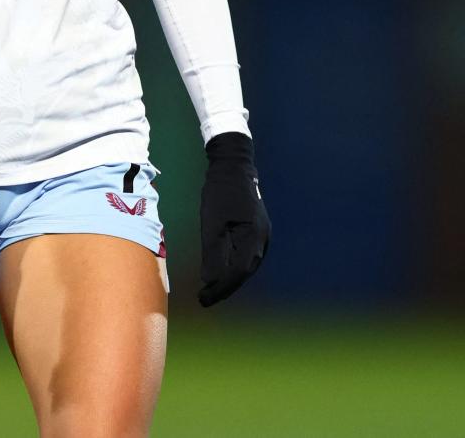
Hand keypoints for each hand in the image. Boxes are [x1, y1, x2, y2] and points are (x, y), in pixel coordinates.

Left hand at [198, 131, 270, 307]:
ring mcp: (262, 235)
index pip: (238, 272)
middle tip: (204, 298)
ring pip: (246, 264)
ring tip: (210, 289)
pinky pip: (246, 254)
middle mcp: (263, 239)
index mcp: (254, 237)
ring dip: (229, 278)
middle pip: (244, 272)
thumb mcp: (212, 222)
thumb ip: (213, 252)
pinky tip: (220, 270)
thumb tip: (209, 281)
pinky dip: (233, 265)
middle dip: (224, 287)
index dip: (221, 289)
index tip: (204, 299)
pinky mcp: (256, 230)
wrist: (233, 166)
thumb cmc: (220, 192)